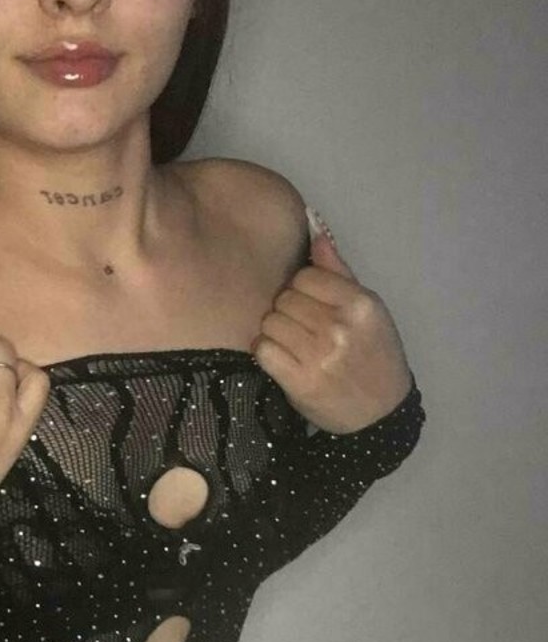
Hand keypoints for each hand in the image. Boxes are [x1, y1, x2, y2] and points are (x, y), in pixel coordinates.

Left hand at [250, 212, 412, 433]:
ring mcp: (318, 355)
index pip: (305, 276)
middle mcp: (339, 327)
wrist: (379, 412)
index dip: (302, 289)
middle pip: (284, 299)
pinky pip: (263, 350)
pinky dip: (267, 354)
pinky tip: (284, 360)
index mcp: (359, 304)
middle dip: (289, 311)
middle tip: (304, 329)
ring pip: (271, 323)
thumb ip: (338, 271)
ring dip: (276, 332)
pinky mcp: (298, 381)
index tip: (312, 305)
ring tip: (296, 345)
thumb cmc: (373, 354)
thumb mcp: (367, 310)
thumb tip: (314, 228)